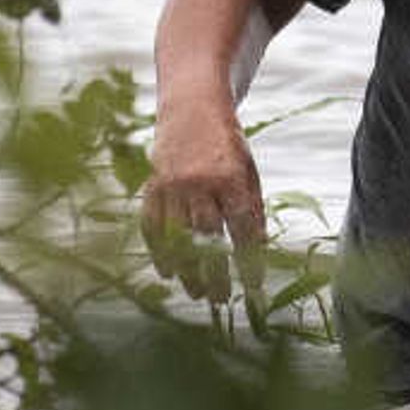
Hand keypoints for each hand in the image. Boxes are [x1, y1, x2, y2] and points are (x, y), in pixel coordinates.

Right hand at [142, 108, 265, 301]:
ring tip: (196, 292)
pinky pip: (151, 225)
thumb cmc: (227, 146)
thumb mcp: (249, 172)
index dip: (247, 258)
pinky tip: (167, 272)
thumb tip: (258, 250)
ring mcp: (171, 185)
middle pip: (207, 236)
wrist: (191, 110)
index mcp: (230, 177)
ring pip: (177, 236)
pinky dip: (158, 251)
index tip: (253, 285)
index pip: (241, 226)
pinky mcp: (152, 187)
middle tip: (220, 299)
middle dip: (214, 272)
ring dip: (186, 268)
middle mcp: (199, 182)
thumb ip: (252, 209)